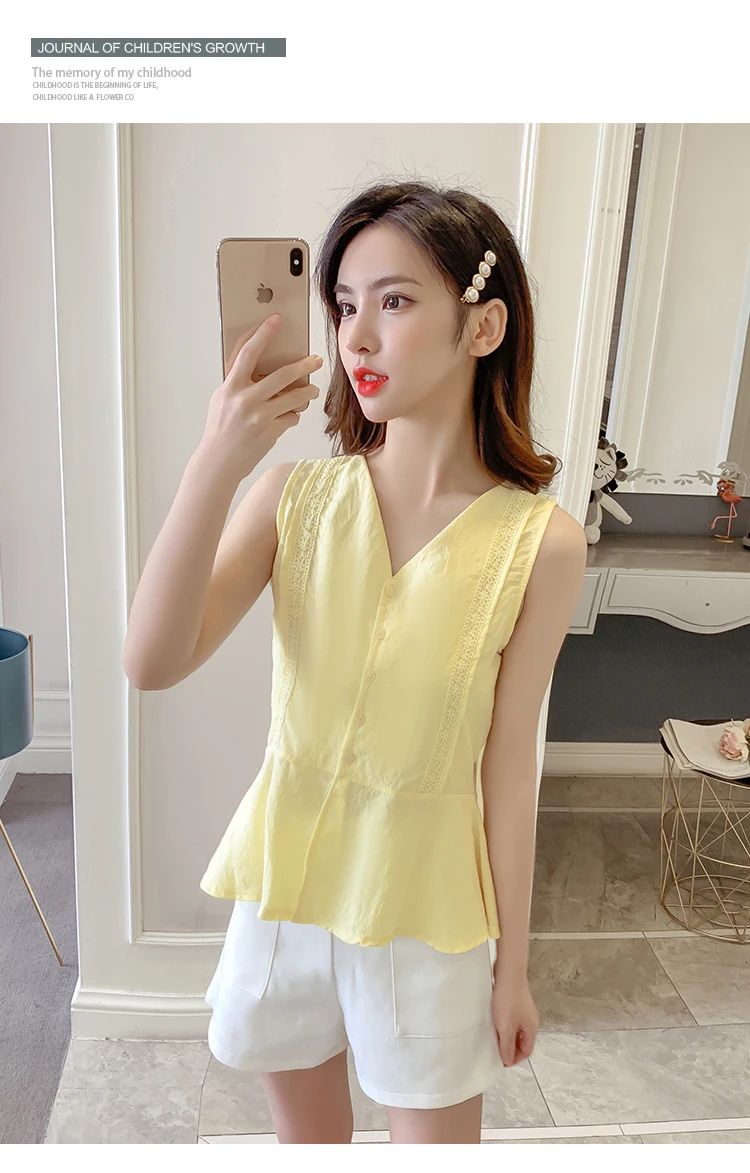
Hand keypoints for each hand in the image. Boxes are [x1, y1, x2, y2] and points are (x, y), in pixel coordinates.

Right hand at [200, 314, 323, 481]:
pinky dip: (292, 416)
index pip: (247, 353)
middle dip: (304, 365)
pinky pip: (292, 417)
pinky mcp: (270, 432)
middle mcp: (244, 399)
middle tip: (316, 359)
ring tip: (312, 390)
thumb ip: (239, 382)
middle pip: (282, 375)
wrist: (218, 461)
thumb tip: (262, 365)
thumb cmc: (220, 428)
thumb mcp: (222, 399)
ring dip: (308, 392)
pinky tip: (287, 417)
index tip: (276, 320)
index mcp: (230, 387)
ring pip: (295, 398)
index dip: (263, 334)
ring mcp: (259, 416)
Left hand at [491, 972, 538, 1066]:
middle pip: (521, 1040)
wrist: (507, 971)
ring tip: (491, 1038)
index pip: (526, 1051)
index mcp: (531, 1028)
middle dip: (509, 1048)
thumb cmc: (508, 999)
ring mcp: (522, 1009)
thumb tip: (507, 1060)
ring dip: (504, 1036)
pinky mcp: (514, 1000)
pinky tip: (492, 1022)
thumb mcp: (505, 1027)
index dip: (514, 1059)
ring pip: (514, 1029)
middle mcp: (529, 1019)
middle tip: (494, 1052)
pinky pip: (509, 1018)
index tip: (501, 1062)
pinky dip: (502, 1024)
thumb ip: (506, 1046)